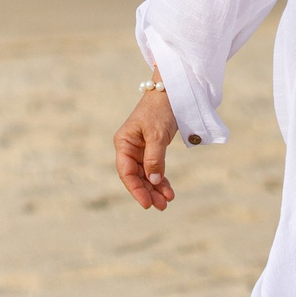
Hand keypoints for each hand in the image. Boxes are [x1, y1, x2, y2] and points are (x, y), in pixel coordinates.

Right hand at [114, 86, 179, 210]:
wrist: (172, 91)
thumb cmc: (161, 109)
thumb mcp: (157, 135)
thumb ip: (154, 159)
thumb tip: (152, 181)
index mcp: (123, 143)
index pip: (127, 172)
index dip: (136, 189)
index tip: (147, 203)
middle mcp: (129, 147)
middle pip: (136, 176)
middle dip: (148, 191)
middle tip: (162, 206)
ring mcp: (140, 148)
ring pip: (146, 174)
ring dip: (156, 188)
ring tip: (168, 201)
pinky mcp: (152, 147)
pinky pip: (154, 167)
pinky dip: (161, 178)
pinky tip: (168, 190)